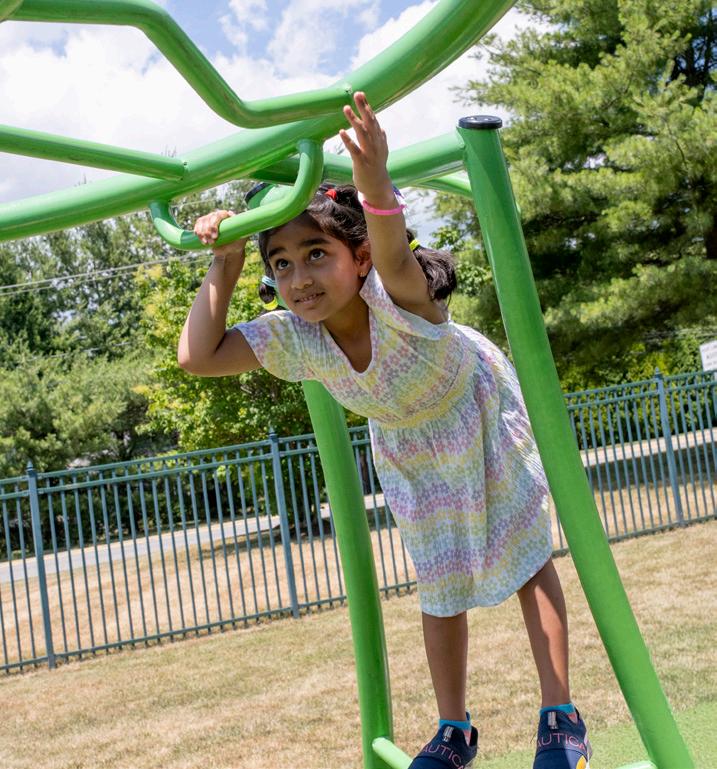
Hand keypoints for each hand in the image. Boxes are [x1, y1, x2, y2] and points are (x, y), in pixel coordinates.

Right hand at [193, 209, 248, 265]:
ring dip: (202, 233)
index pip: (220, 215)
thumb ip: (240, 235)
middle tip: (211, 242)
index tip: (214, 237)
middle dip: (208, 231)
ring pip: (202, 222)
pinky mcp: (202, 224)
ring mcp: (209, 218)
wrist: (229, 248)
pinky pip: (197, 226)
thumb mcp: (241, 240)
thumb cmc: (236, 244)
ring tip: (207, 243)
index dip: (214, 225)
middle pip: (209, 218)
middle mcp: (217, 215)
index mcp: (227, 215)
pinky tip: (202, 240)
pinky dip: (198, 234)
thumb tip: (231, 228)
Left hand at [339, 92, 393, 206]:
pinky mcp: (362, 163)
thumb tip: (381, 128)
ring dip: (354, 120)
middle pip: (369, 123)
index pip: (373, 120)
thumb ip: (380, 139)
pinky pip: (355, 150)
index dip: (367, 107)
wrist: (378, 187)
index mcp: (379, 140)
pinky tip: (342, 131)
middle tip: (357, 94)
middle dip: (363, 108)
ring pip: (362, 134)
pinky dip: (348, 141)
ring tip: (346, 108)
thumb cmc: (376, 168)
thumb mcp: (381, 152)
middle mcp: (375, 144)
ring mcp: (369, 154)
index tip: (360, 94)